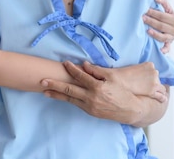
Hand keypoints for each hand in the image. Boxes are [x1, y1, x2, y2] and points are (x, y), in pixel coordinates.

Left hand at [40, 61, 162, 123]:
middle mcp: (91, 97)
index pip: (80, 76)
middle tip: (42, 81)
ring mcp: (89, 106)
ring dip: (56, 95)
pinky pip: (76, 103)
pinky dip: (66, 99)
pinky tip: (59, 96)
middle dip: (54, 85)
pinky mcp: (90, 111)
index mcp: (97, 87)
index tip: (64, 63)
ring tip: (45, 91)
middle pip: (69, 90)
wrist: (131, 110)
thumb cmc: (123, 92)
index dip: (71, 69)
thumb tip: (84, 64)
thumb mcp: (113, 77)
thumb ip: (97, 70)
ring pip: (69, 99)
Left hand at [143, 0, 173, 52]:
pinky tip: (160, 50)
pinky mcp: (168, 44)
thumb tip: (157, 0)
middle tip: (142, 18)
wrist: (162, 20)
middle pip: (162, 26)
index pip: (163, 16)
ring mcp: (172, 38)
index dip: (154, 13)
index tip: (145, 10)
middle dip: (152, 22)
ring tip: (147, 30)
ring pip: (163, 37)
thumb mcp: (163, 3)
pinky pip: (167, 48)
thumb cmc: (162, 11)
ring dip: (155, 34)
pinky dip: (165, 50)